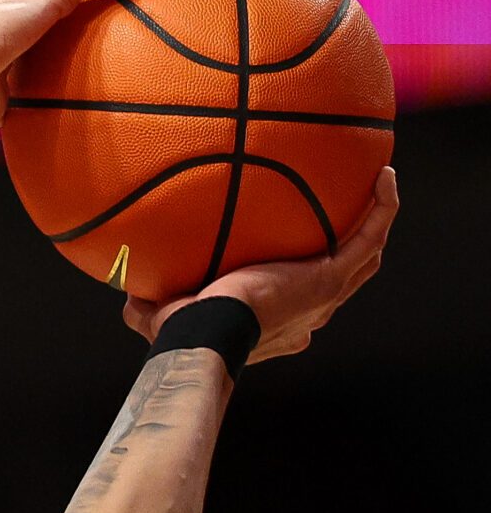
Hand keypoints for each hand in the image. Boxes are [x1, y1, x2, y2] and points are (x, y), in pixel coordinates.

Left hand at [125, 168, 397, 361]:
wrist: (207, 335)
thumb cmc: (180, 333)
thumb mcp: (159, 317)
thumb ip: (146, 304)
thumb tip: (127, 294)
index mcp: (278, 326)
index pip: (300, 307)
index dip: (303, 288)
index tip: (294, 265)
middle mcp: (310, 314)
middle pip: (342, 275)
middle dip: (348, 249)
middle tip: (349, 216)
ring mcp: (326, 297)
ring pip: (366, 255)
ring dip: (376, 221)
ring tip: (379, 185)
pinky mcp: (332, 278)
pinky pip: (369, 235)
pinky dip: (382, 208)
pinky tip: (384, 177)